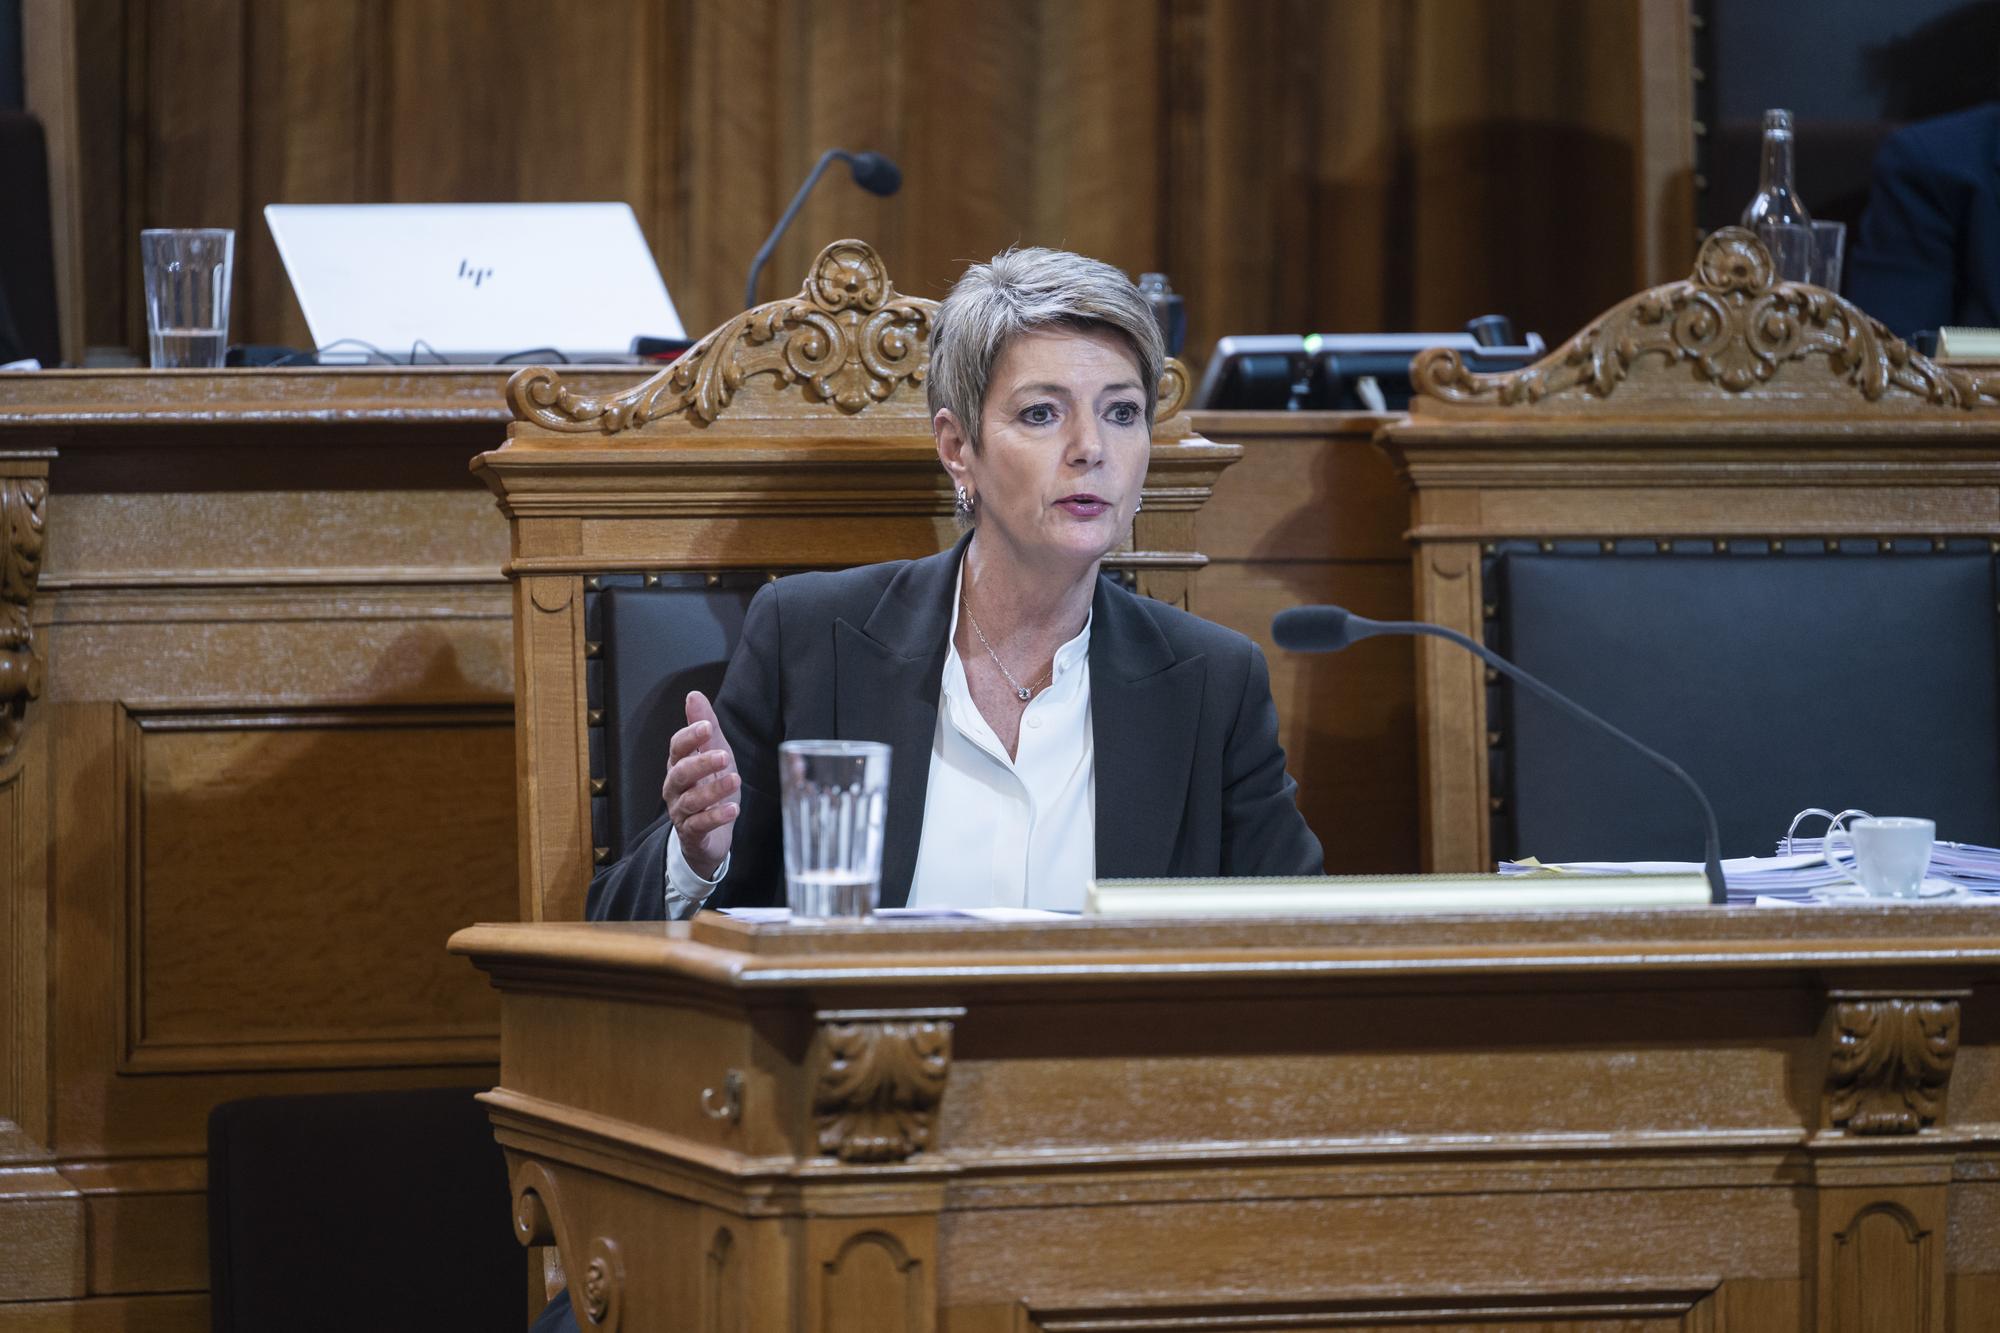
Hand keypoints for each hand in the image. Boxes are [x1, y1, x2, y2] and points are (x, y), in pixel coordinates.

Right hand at [662, 691, 739, 879]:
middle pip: (681, 773)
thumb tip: (694, 695)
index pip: (677, 747)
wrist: (708, 835)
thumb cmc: (710, 787)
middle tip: (724, 756)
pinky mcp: (692, 834)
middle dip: (701, 763)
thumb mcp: (713, 753)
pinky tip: (732, 810)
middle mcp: (675, 787)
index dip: (689, 736)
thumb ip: (705, 727)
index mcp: (679, 764)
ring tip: (735, 780)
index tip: (706, 726)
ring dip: (713, 789)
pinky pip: (699, 825)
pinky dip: (715, 817)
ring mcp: (681, 812)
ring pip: (690, 800)